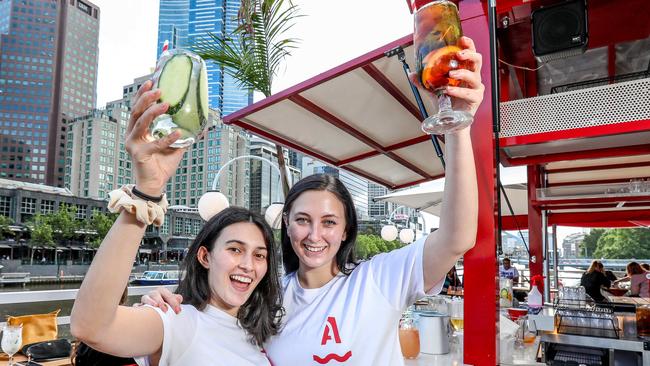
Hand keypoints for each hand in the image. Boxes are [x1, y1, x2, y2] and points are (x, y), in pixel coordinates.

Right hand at [126, 80, 185, 195]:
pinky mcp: (139, 154)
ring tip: (166, 104)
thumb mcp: (175, 146)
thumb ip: (183, 136)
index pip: (138, 108)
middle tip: (159, 89)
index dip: (143, 94)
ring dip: (152, 112)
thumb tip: (201, 126)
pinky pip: (154, 144)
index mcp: (139, 130)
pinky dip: (167, 139)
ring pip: (140, 123)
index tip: (151, 81)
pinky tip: (178, 133)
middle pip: (136, 111)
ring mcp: (134, 144)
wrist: (156, 184)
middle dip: (146, 98)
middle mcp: (133, 135)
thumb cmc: (162, 165)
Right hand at [140, 286, 182, 313]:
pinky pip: (136, 305)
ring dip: (150, 301)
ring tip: (155, 306)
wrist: (154, 310)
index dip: (173, 302)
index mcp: (162, 292)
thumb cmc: (163, 304)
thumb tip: (179, 299)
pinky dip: (137, 307)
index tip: (177, 310)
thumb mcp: (170, 302)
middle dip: (161, 301)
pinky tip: (141, 310)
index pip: (168, 294)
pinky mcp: (139, 307)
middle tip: (166, 310)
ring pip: (145, 297)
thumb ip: (175, 300)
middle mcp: (153, 295)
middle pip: (156, 294)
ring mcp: (145, 300)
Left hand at [409, 36, 484, 118]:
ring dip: (462, 73)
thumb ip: (423, 81)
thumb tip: (411, 74)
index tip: (461, 39)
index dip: (468, 45)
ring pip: (474, 76)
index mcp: (465, 70)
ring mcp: (476, 87)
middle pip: (478, 60)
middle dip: (470, 54)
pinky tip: (450, 90)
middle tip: (459, 54)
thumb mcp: (432, 89)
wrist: (450, 120)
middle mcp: (473, 77)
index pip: (470, 54)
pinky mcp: (476, 98)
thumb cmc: (446, 102)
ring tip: (451, 74)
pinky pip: (469, 93)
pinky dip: (459, 91)